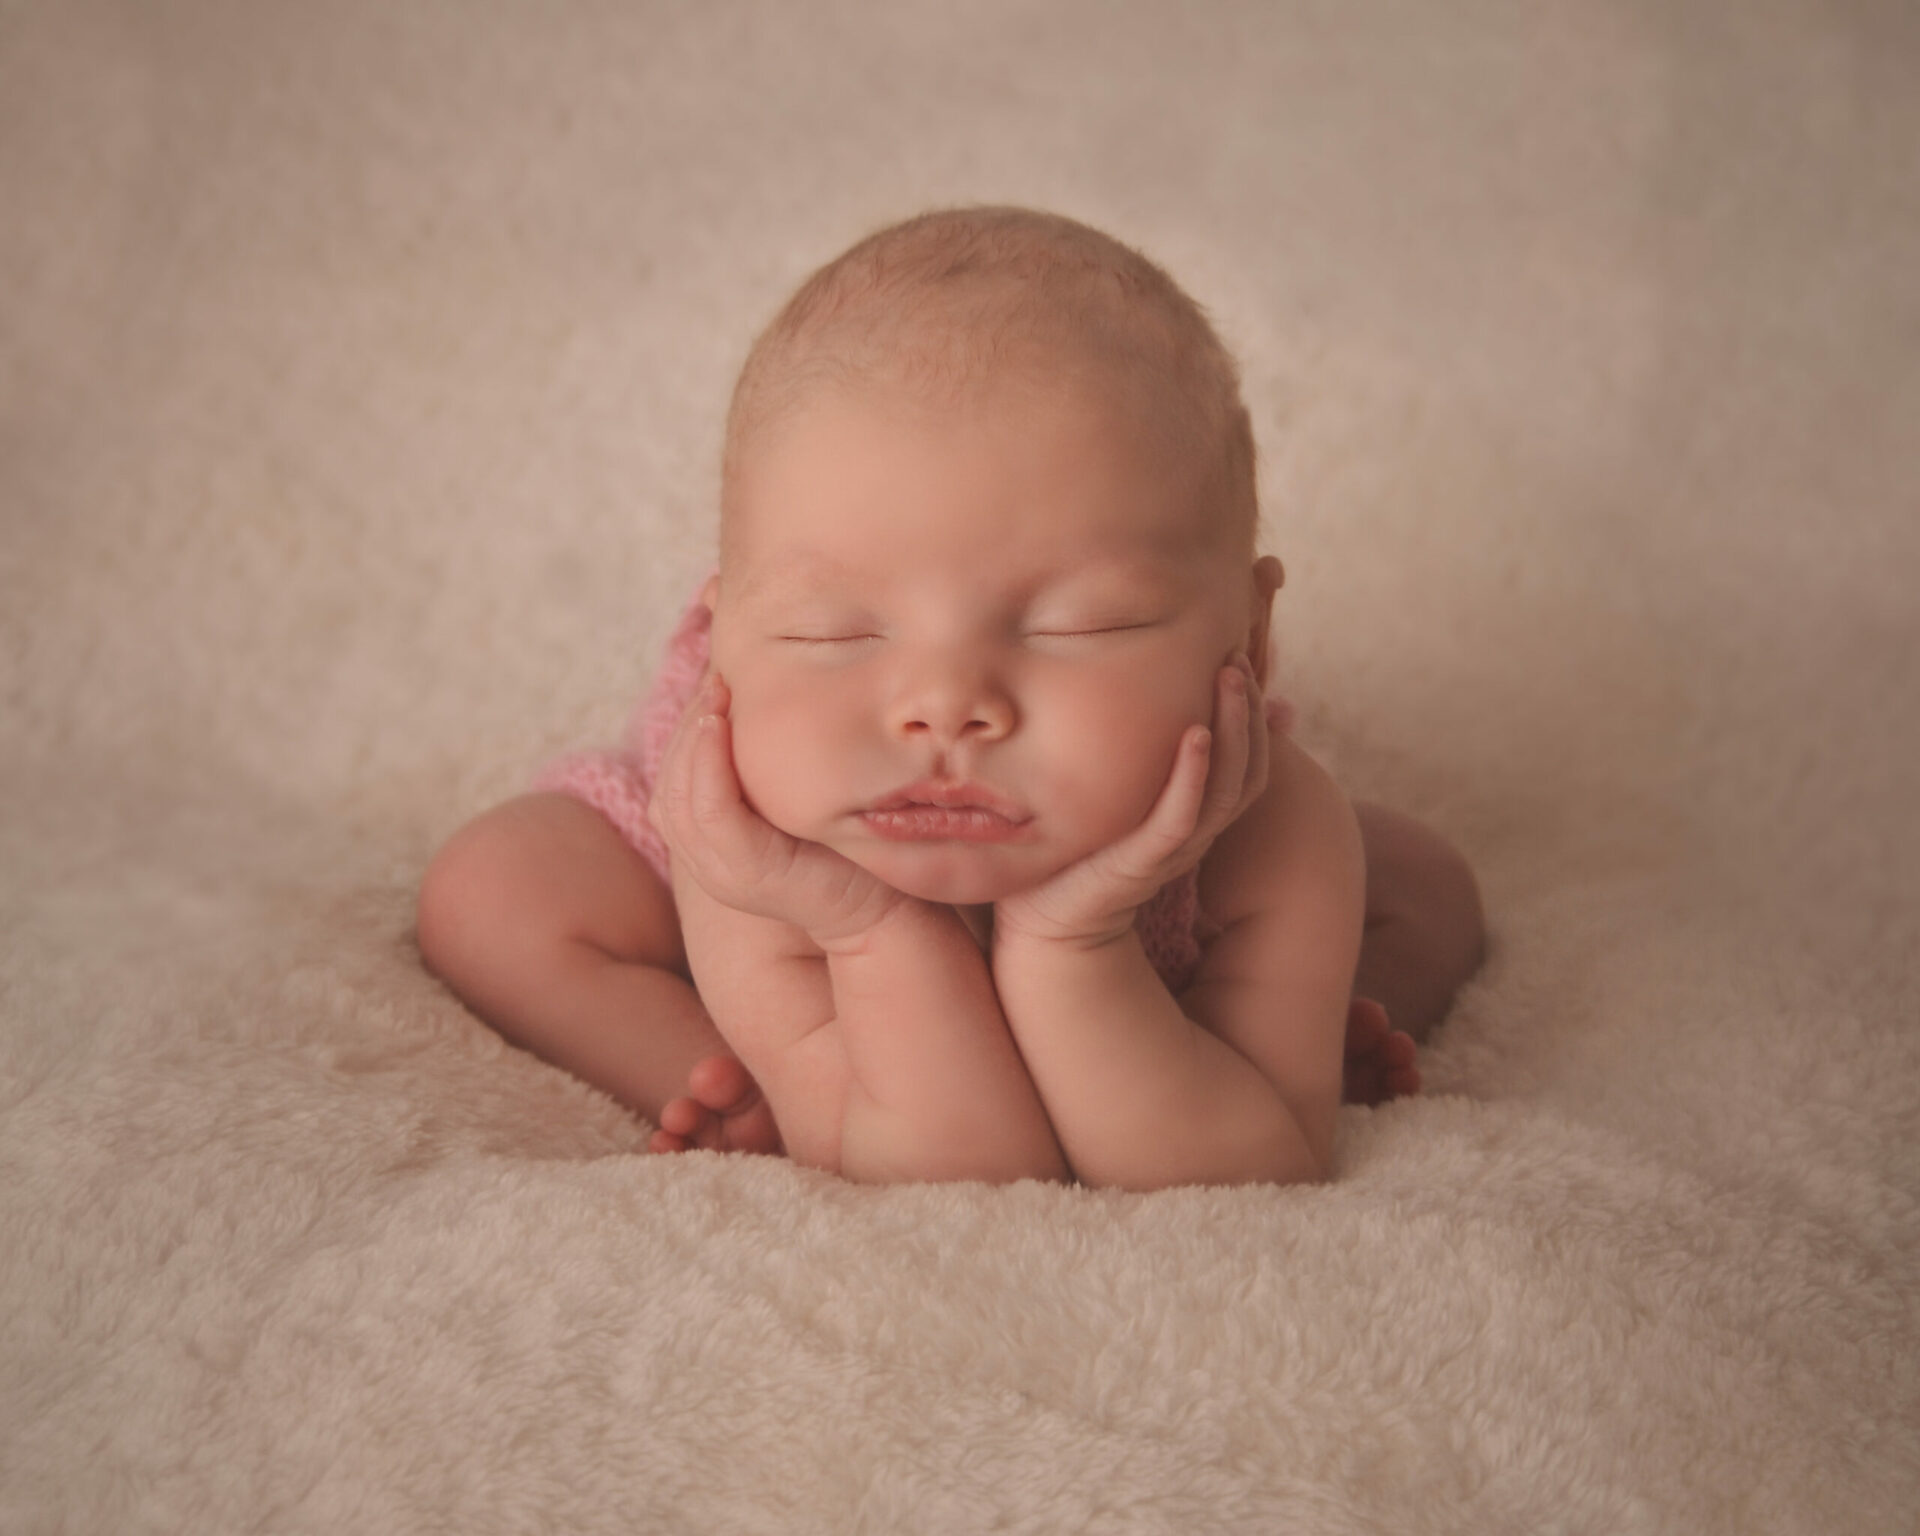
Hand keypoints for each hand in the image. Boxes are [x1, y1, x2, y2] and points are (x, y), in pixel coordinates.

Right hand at [648, 674, 905, 946]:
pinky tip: (720, 726)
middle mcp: (704, 863)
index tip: (715, 685)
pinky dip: (707, 766)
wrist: (885, 907)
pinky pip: (710, 812)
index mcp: (709, 847)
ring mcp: (721, 871)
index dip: (686, 731)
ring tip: (716, 695)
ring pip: (677, 796)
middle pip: (668, 785)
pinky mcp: (748, 870)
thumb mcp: (792, 800)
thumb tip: (755, 697)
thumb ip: (763, 769)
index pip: (671, 782)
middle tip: (715, 680)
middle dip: (686, 726)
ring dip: (691, 738)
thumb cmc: (845, 848)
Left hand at [994, 653, 1269, 948]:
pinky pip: (1181, 817)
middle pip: (1247, 769)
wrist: (1045, 921)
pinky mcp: (1142, 862)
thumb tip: (1145, 710)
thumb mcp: (1115, 797)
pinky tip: (1195, 733)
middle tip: (1236, 658)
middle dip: (1248, 710)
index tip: (1234, 659)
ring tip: (1229, 679)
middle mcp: (1194, 832)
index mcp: (1193, 816)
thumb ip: (1138, 762)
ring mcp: (1172, 848)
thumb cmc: (1077, 853)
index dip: (1251, 713)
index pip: (1247, 763)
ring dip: (1233, 730)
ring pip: (1225, 788)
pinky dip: (1193, 775)